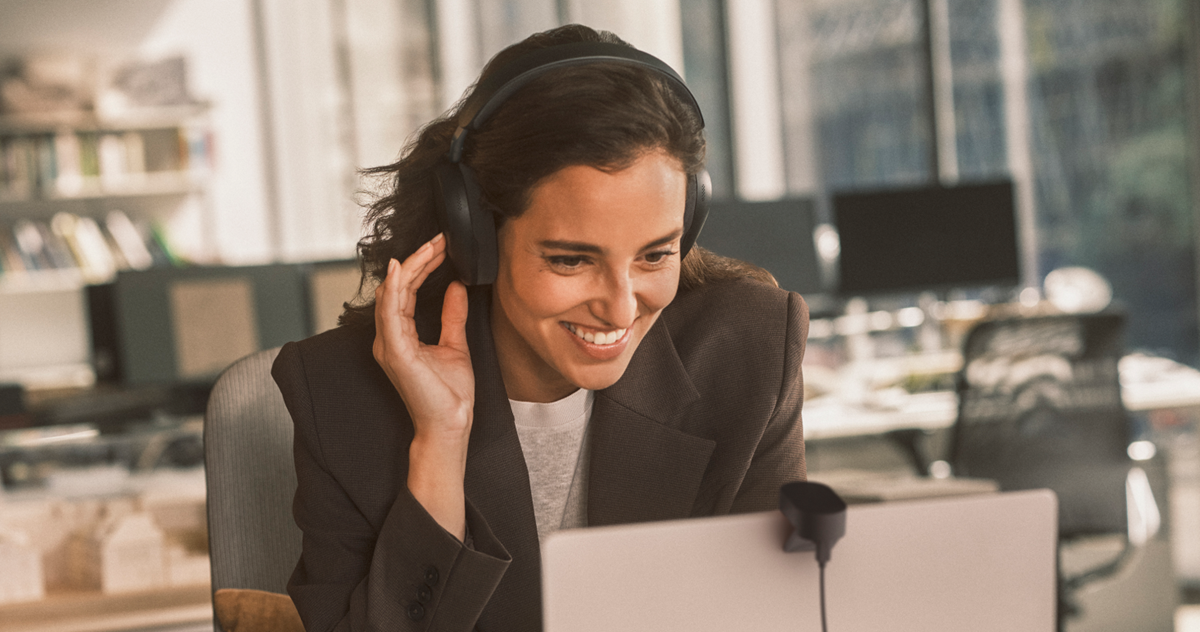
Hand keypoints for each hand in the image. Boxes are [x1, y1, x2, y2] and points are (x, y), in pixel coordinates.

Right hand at [373, 233, 472, 538]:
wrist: (452, 424)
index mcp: (401, 335)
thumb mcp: (456, 344)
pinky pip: (390, 314)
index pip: (407, 291)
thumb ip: (453, 315)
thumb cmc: (450, 394)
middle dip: (419, 260)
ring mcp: (390, 345)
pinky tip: (403, 269)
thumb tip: (456, 286)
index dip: (422, 266)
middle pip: (398, 288)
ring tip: (429, 246)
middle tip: (440, 239)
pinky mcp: (396, 352)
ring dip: (411, 267)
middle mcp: (390, 338)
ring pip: (392, 295)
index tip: (442, 246)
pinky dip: (394, 289)